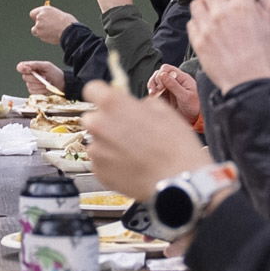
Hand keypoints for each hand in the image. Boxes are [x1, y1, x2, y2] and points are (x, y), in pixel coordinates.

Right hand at [17, 61, 64, 94]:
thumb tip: (24, 66)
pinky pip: (33, 92)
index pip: (20, 67)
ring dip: (40, 85)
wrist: (61, 84)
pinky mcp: (33, 92)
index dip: (23, 69)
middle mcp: (29, 76)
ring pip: (30, 86)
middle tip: (44, 77)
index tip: (30, 70)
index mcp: (31, 67)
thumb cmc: (55, 73)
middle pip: (25, 77)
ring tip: (47, 83)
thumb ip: (35, 64)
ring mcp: (30, 84)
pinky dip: (41, 91)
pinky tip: (46, 88)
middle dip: (36, 79)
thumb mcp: (46, 66)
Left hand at [28, 4, 79, 45]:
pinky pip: (41, 37)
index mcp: (44, 10)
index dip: (36, 17)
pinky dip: (45, 37)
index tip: (39, 19)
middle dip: (40, 25)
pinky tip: (53, 35)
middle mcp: (39, 17)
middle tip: (48, 27)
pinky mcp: (40, 35)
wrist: (69, 31)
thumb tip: (46, 20)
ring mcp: (39, 27)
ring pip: (36, 31)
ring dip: (41, 32)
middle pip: (35, 23)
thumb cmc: (67, 22)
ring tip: (50, 32)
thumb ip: (49, 16)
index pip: (33, 13)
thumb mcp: (57, 14)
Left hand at [82, 79, 212, 201]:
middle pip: (92, 118)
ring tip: (134, 152)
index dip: (101, 94)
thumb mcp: (164, 110)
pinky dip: (111, 163)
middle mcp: (99, 126)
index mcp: (113, 105)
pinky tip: (131, 164)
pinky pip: (100, 162)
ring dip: (110, 144)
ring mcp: (97, 151)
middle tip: (128, 131)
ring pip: (97, 142)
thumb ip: (141, 103)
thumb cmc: (174, 148)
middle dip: (106, 122)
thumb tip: (136, 105)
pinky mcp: (98, 172)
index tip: (106, 100)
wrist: (177, 181)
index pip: (92, 89)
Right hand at [146, 65, 200, 122]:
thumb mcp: (185, 96)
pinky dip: (153, 93)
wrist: (196, 118)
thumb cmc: (195, 107)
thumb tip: (162, 75)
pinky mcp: (166, 95)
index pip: (166, 69)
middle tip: (156, 91)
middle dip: (155, 81)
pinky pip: (156, 90)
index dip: (161, 75)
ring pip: (156, 81)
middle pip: (159, 74)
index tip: (161, 86)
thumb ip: (174, 85)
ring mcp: (170, 88)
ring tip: (153, 94)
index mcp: (182, 78)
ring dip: (152, 86)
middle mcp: (175, 81)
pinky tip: (153, 97)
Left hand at [188, 0, 269, 88]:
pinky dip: (199, 26)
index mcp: (243, 6)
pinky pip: (191, 24)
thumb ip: (257, 6)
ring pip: (196, 3)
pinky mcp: (197, 41)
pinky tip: (209, 33)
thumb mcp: (267, 25)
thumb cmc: (262, 57)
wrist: (249, 83)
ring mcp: (207, 27)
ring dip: (205, 8)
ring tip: (214, 19)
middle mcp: (222, 13)